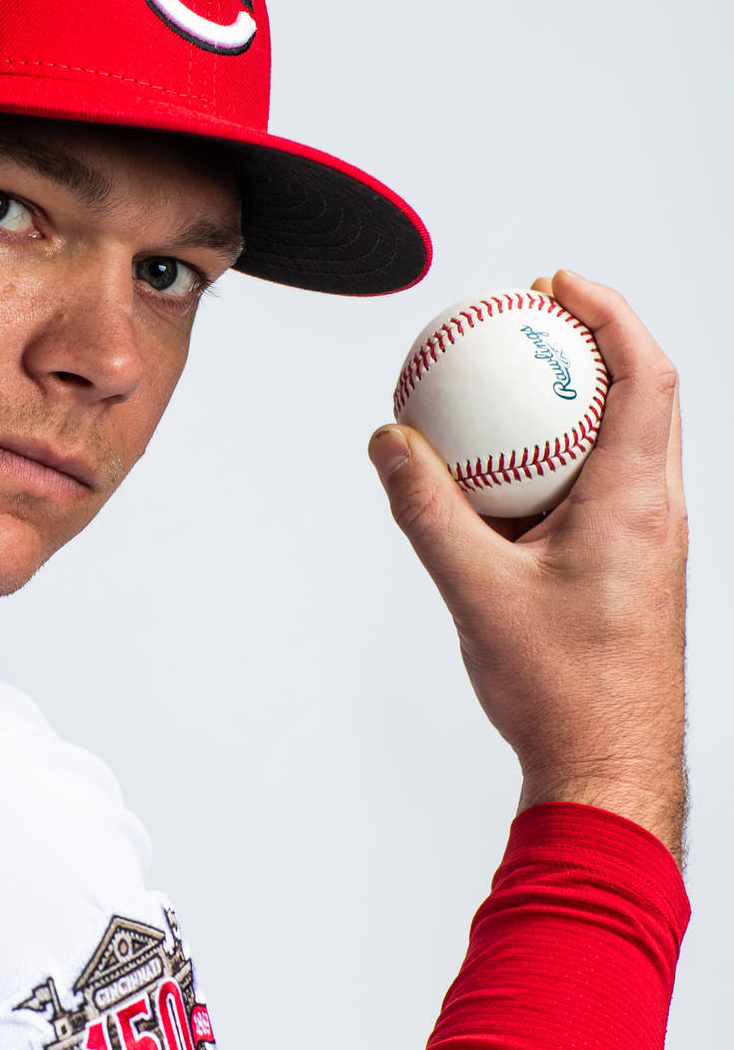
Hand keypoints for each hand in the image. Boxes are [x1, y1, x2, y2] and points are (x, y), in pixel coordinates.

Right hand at [367, 270, 687, 866]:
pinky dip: (559, 451)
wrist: (609, 767)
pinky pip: (601, 482)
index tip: (557, 282)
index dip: (609, 313)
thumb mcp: (475, 591)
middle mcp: (658, 511)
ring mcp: (649, 539)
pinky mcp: (629, 565)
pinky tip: (501, 467)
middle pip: (646, 393)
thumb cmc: (561, 690)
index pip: (646, 376)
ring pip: (627, 439)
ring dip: (579, 395)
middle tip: (531, 311)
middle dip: (594, 337)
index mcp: (638, 503)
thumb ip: (426, 509)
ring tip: (512, 376)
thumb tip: (390, 439)